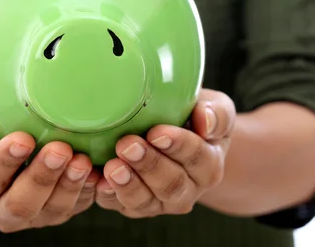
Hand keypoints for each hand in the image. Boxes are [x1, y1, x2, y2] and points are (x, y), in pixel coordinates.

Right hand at [0, 103, 98, 232]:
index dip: (4, 161)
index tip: (22, 139)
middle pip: (21, 204)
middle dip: (42, 177)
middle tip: (59, 149)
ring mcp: (31, 215)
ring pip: (51, 211)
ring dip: (69, 186)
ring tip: (82, 160)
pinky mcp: (55, 211)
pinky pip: (75, 208)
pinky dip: (87, 191)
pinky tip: (96, 171)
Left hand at [95, 89, 235, 217]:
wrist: (176, 138)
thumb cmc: (194, 117)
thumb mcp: (214, 108)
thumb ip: (216, 113)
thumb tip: (205, 120)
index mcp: (209, 164)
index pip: (197, 158)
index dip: (178, 146)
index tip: (157, 132)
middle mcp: (188, 188)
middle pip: (171, 184)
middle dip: (148, 165)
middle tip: (127, 145)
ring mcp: (160, 201)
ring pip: (146, 201)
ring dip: (128, 185)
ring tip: (112, 166)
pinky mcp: (134, 205)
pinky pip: (120, 206)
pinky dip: (108, 195)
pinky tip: (98, 181)